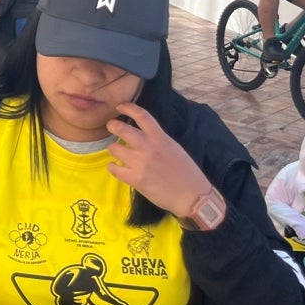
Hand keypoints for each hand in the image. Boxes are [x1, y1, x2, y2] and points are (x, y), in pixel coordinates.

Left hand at [105, 102, 214, 218]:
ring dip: (113, 148)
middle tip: (111, 126)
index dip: (128, 107)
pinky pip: (114, 169)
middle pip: (122, 129)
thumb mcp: (174, 148)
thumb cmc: (187, 172)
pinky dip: (112, 166)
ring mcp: (141, 164)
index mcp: (161, 139)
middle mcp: (149, 149)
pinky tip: (115, 166)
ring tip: (117, 151)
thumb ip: (158, 139)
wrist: (193, 197)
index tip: (120, 106)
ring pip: (114, 148)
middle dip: (112, 125)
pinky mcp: (136, 180)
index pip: (142, 116)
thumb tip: (142, 132)